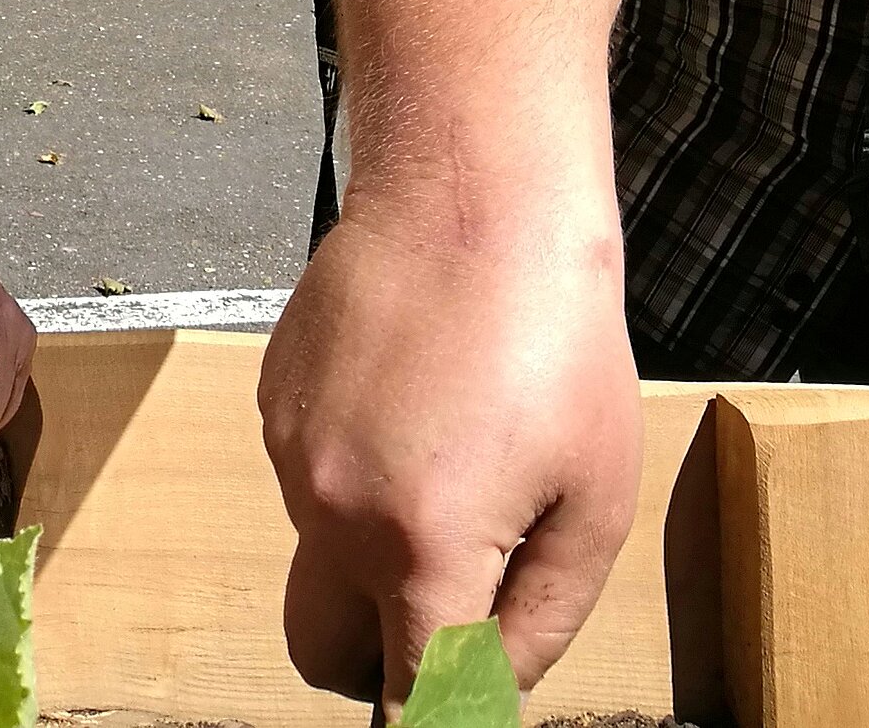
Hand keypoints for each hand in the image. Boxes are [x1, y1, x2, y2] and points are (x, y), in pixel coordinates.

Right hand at [260, 198, 641, 707]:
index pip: (409, 696)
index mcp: (423, 546)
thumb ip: (541, 620)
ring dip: (375, 546)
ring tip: (456, 453)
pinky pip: (308, 479)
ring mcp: (292, 452)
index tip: (451, 712)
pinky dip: (355, 473)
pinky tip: (416, 403)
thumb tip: (490, 686)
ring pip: (322, 555)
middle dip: (374, 663)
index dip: (436, 719)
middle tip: (445, 620)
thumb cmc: (553, 329)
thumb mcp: (594, 496)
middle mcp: (335, 510)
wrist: (474, 192)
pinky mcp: (274, 401)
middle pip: (322, 650)